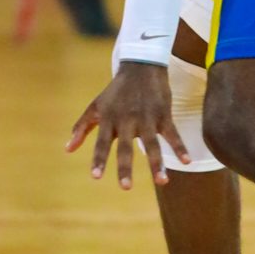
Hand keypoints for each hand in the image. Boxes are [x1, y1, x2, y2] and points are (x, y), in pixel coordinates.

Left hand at [66, 60, 187, 189]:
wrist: (140, 66)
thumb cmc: (115, 92)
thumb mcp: (95, 106)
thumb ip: (82, 128)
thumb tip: (68, 150)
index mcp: (109, 119)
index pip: (101, 143)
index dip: (99, 159)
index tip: (96, 177)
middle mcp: (127, 120)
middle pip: (125, 147)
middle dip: (125, 167)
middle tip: (125, 187)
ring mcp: (146, 118)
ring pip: (152, 144)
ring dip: (157, 163)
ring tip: (162, 182)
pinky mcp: (163, 115)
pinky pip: (172, 134)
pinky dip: (180, 147)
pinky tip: (186, 161)